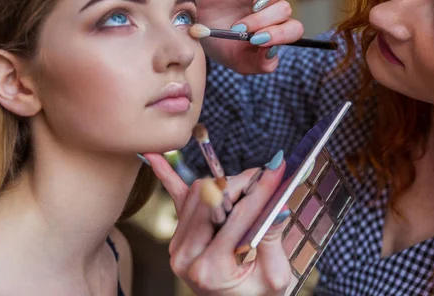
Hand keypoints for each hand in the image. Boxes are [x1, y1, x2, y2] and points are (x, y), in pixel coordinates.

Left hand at [144, 151, 291, 295]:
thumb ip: (273, 238)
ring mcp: (178, 244)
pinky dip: (167, 176)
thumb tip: (278, 202)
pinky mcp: (180, 234)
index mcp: (210, 270)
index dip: (260, 191)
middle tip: (267, 175)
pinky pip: (176, 198)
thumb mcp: (275, 276)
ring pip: (200, 193)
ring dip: (226, 183)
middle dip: (243, 184)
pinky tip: (156, 157)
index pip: (236, 218)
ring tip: (250, 185)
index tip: (278, 169)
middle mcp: (186, 256)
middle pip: (214, 200)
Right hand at [195, 0, 301, 74]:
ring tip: (254, 4)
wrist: (197, 27)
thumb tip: (274, 51)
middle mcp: (275, 8)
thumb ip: (261, 65)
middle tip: (241, 28)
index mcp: (277, 29)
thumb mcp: (240, 63)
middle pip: (286, 9)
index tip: (256, 40)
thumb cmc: (221, 45)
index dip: (279, 35)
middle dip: (264, 21)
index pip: (294, 29)